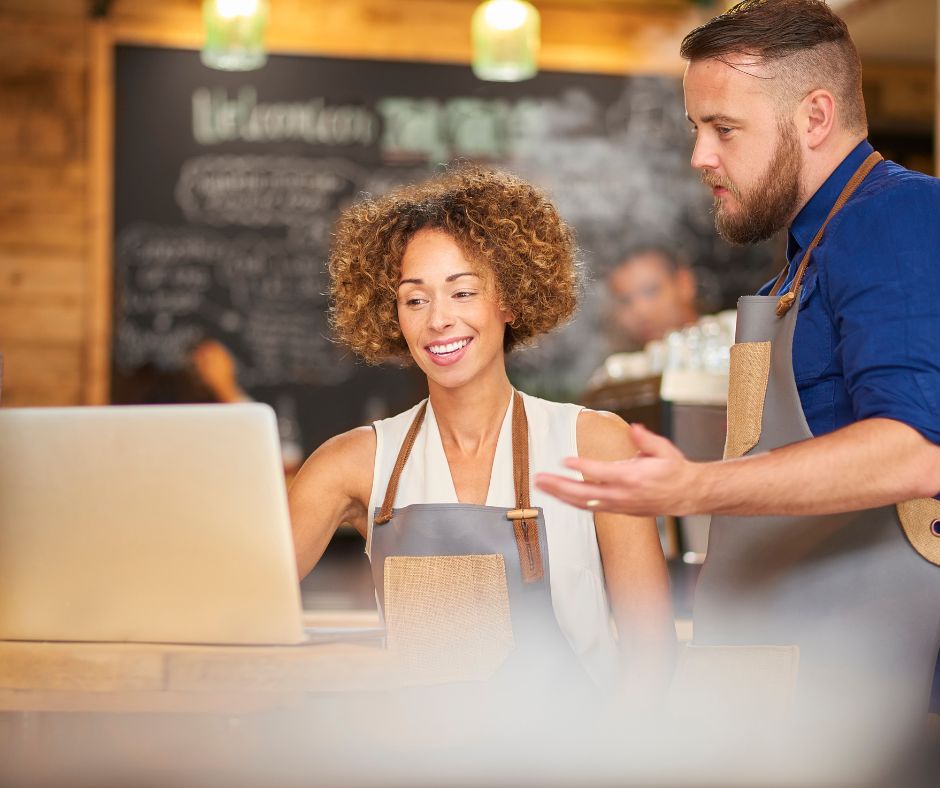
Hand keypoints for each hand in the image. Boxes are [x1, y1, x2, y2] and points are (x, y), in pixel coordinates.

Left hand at [534, 423, 702, 515]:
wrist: (685, 495)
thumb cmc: (673, 470)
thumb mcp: (664, 450)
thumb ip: (646, 440)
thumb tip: (635, 429)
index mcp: (632, 478)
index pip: (602, 473)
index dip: (582, 467)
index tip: (565, 460)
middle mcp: (622, 494)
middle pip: (584, 493)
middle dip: (559, 486)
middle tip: (540, 478)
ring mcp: (618, 505)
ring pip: (583, 503)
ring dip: (560, 494)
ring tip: (541, 485)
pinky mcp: (616, 509)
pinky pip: (589, 507)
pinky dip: (571, 502)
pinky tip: (558, 495)